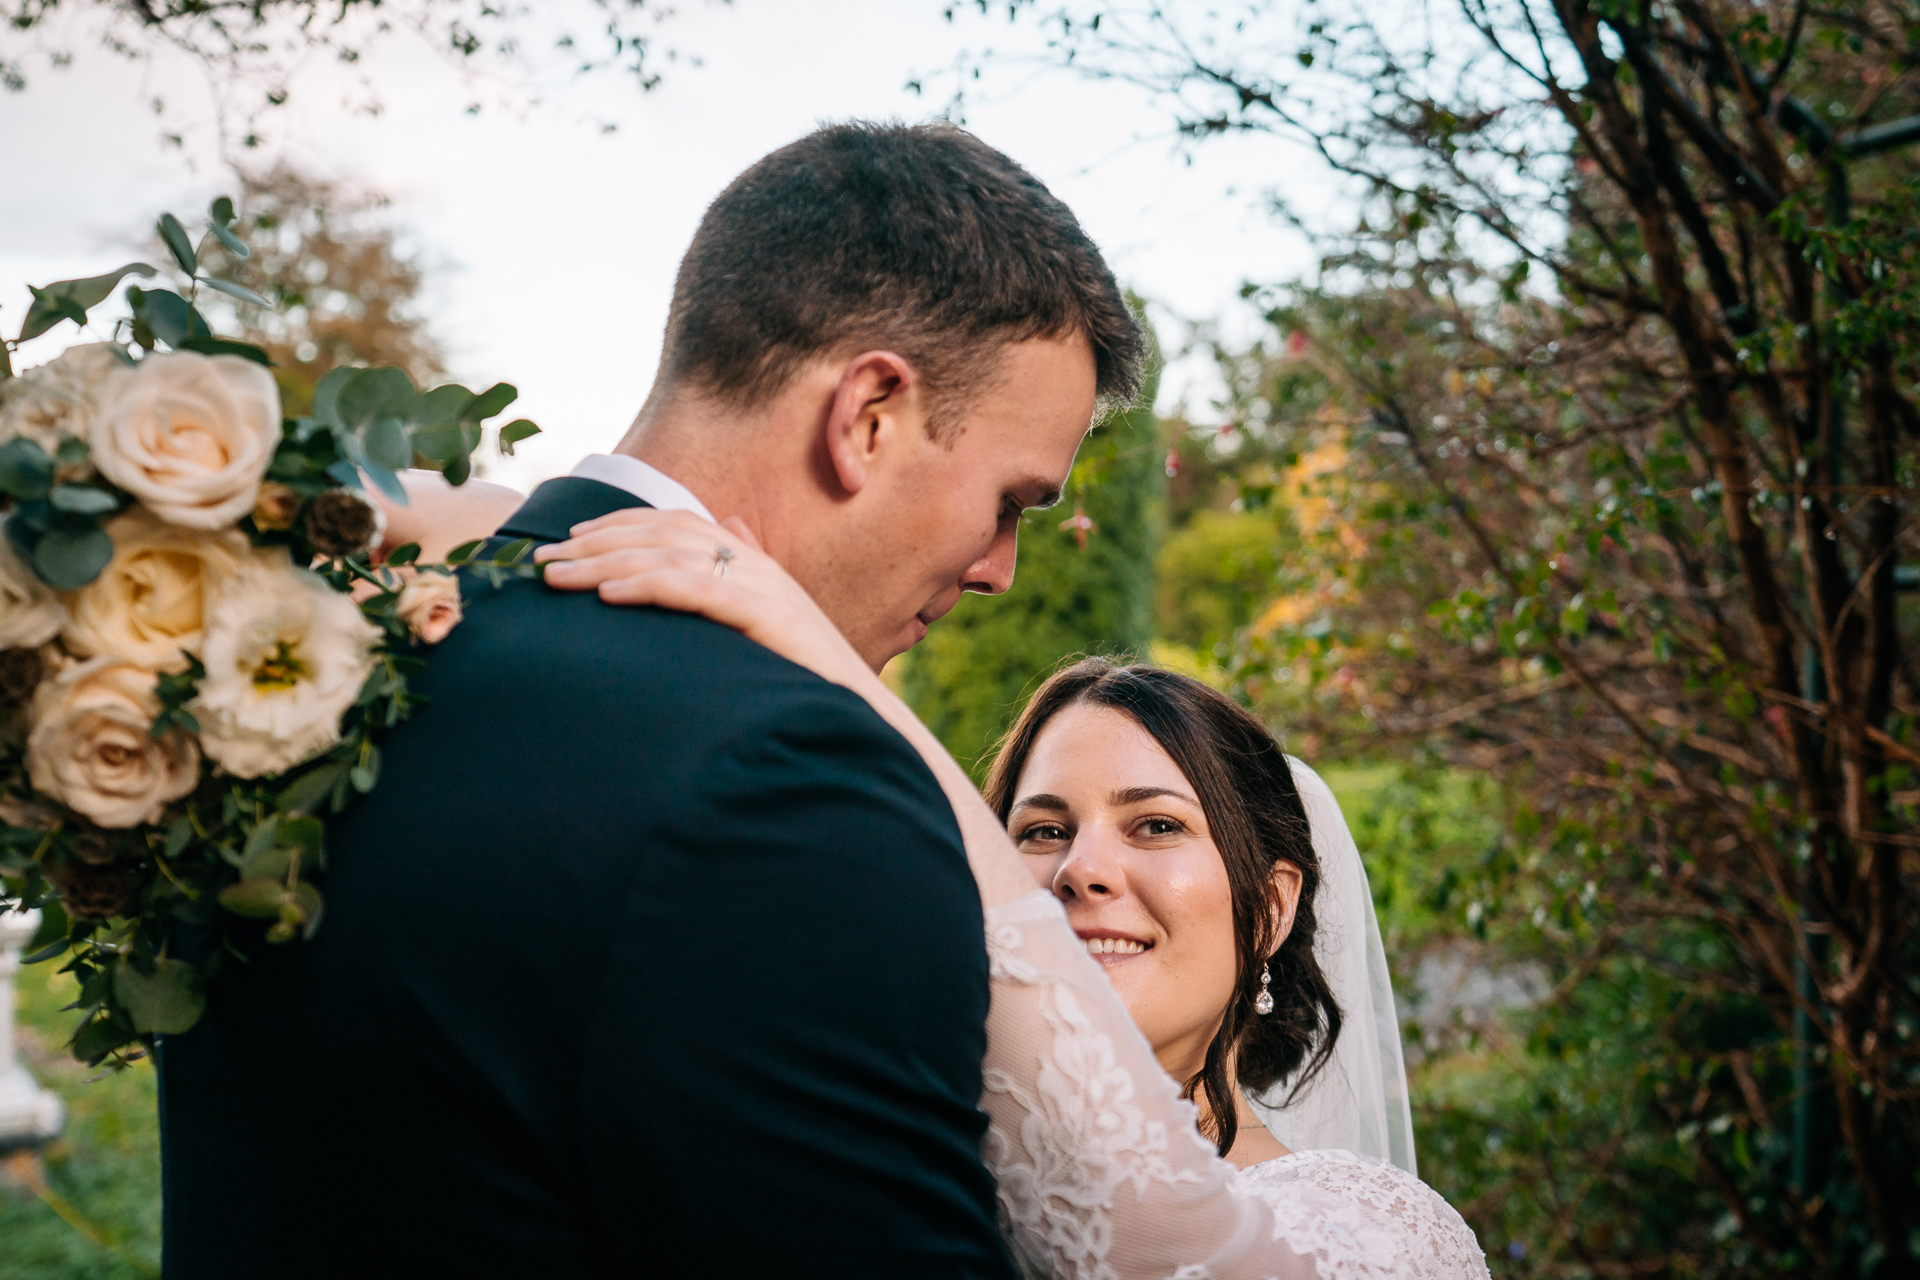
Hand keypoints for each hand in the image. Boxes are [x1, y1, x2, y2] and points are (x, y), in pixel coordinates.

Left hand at [533, 508, 875, 691]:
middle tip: (541, 560)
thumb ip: (742, 582)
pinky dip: (648, 586)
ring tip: (557, 577)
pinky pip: (696, 589)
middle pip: (662, 534)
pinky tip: (609, 595)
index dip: (620, 523)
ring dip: (605, 563)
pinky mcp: (764, 616)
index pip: (676, 523)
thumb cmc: (808, 679)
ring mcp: (762, 587)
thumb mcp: (769, 625)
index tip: (569, 540)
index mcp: (752, 561)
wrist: (861, 714)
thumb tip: (728, 528)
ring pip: (669, 555)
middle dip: (595, 543)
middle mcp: (754, 563)